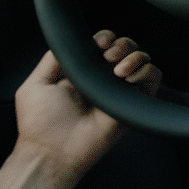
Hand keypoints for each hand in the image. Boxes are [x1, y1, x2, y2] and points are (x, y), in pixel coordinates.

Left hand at [0, 32, 159, 188]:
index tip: (99, 43)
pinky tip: (128, 77)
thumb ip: (53, 58)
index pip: (103, 44)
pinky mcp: (134, 103)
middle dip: (121, 43)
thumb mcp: (35, 84)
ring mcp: (120, 90)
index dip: (105, 38)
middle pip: (126, 47)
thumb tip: (71, 38)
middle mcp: (104, 78)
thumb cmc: (40, 124)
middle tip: (108, 54)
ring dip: (134, 56)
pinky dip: (146, 71)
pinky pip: (153, 78)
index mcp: (83, 71)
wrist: (53, 151)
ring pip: (142, 59)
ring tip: (118, 69)